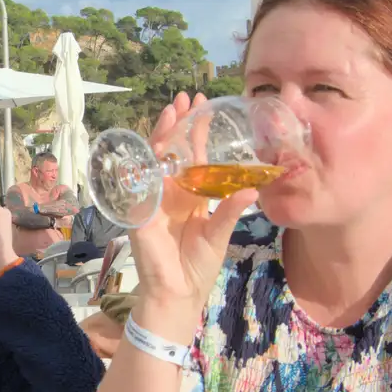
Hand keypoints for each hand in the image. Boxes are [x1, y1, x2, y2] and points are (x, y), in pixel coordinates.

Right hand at [128, 93, 258, 342]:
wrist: (177, 294)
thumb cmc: (198, 266)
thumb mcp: (220, 233)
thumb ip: (231, 209)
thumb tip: (252, 187)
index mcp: (190, 196)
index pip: (193, 156)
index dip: (196, 132)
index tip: (202, 106)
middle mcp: (169, 193)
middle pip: (171, 150)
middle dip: (176, 123)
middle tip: (184, 97)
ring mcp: (152, 200)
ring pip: (154, 159)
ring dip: (162, 135)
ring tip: (171, 111)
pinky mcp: (139, 212)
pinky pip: (140, 184)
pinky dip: (145, 165)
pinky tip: (153, 146)